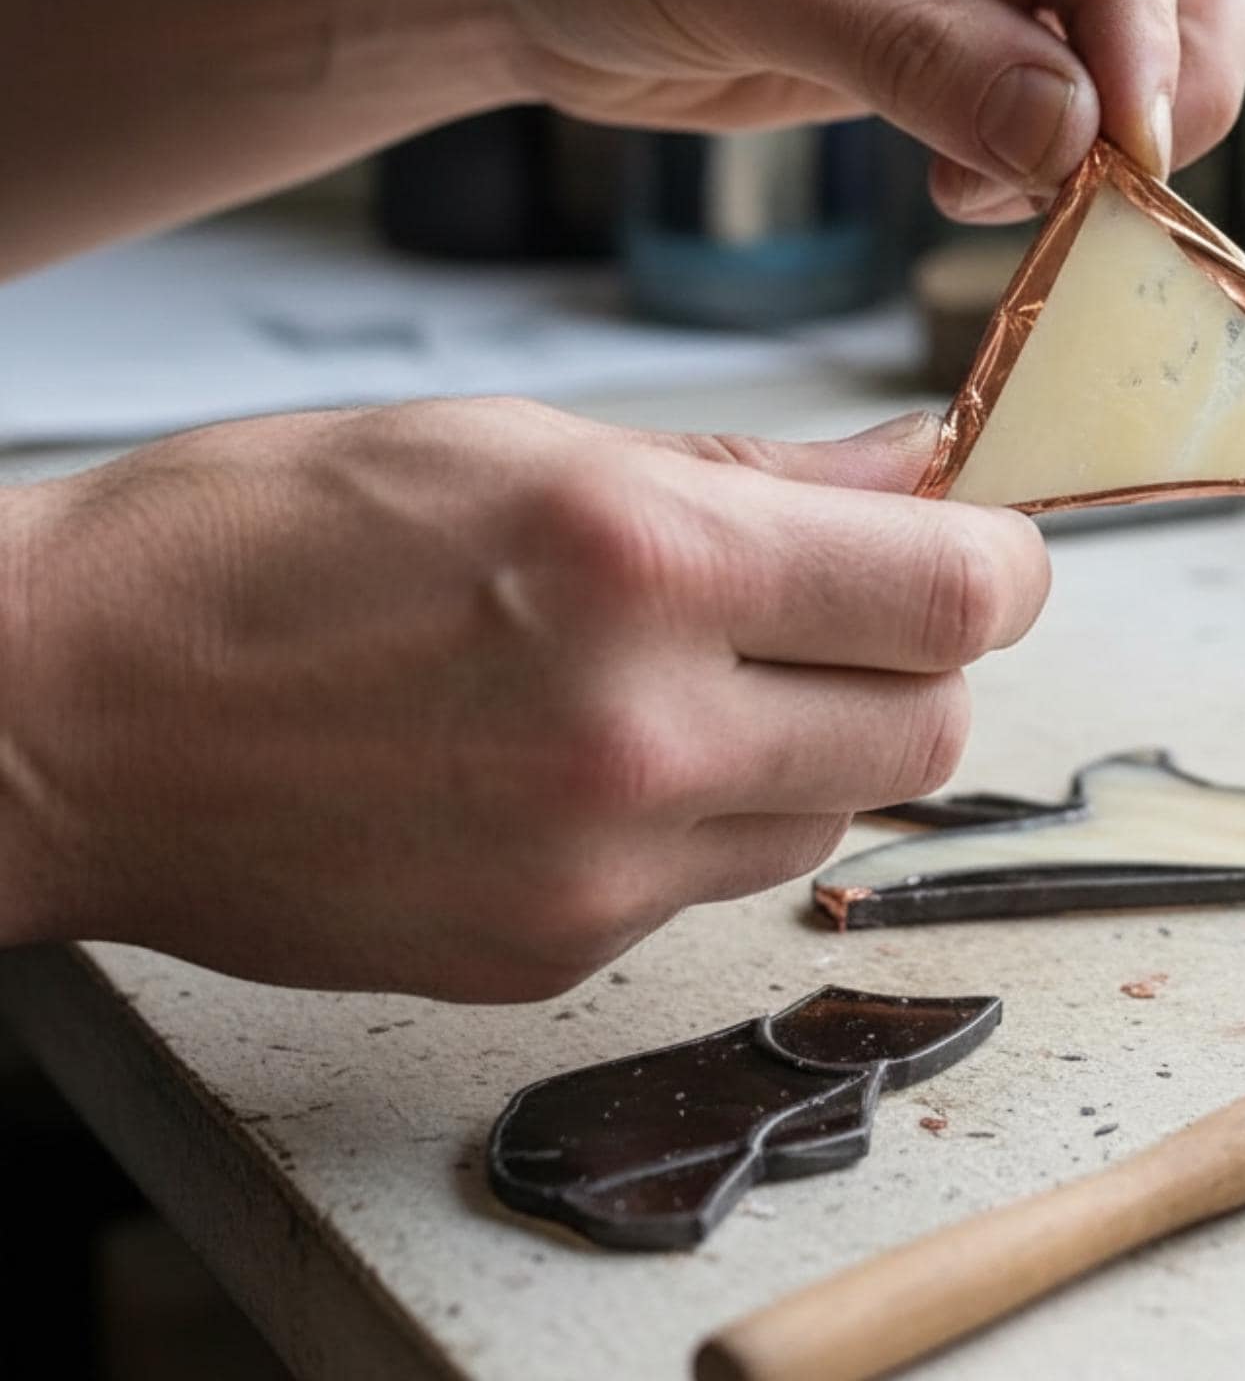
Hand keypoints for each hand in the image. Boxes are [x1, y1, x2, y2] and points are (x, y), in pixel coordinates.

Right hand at [0, 403, 1044, 998]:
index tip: (978, 535)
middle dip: (922, 652)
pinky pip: (720, 879)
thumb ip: (753, 473)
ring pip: (838, 808)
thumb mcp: (521, 440)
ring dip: (822, 733)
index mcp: (645, 563)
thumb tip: (917, 470)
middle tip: (846, 595)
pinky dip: (715, 808)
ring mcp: (599, 870)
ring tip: (698, 665)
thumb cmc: (266, 536)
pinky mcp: (552, 955)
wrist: (65, 710)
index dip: (999, 558)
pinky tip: (605, 748)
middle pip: (935, 726)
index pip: (957, 595)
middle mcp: (643, 734)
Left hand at [411, 0, 1244, 220]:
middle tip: (1117, 180)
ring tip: (1023, 194)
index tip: (1128, 141)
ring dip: (1111, 117)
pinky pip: (1063, 77)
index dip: (1141, 15)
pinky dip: (1053, 145)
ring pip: (1141, 13)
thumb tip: (1075, 137)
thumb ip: (914, 50)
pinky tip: (980, 186)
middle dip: (1170, 63)